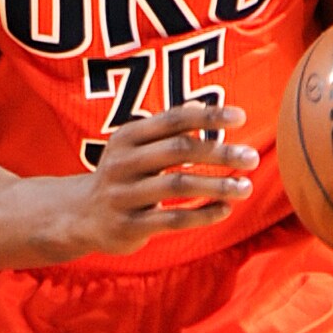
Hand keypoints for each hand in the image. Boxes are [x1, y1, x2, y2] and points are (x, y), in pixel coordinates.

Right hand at [62, 102, 256, 256]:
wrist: (79, 216)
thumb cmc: (122, 176)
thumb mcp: (135, 147)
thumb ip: (166, 129)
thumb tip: (201, 106)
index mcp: (127, 137)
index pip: (173, 120)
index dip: (208, 116)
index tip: (240, 117)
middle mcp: (123, 163)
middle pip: (179, 151)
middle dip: (219, 153)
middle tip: (252, 157)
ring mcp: (124, 196)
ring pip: (178, 186)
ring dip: (217, 186)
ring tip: (245, 187)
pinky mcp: (129, 226)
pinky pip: (173, 220)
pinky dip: (203, 214)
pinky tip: (226, 210)